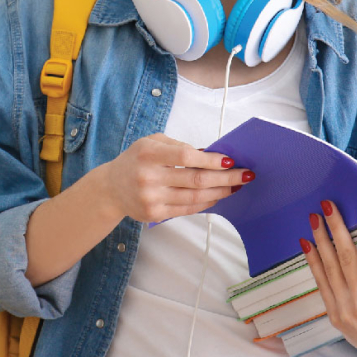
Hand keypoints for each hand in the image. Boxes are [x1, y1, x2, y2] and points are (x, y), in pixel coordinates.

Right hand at [99, 134, 253, 223]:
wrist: (111, 188)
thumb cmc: (136, 160)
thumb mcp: (151, 142)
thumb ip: (179, 146)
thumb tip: (211, 155)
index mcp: (149, 154)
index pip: (186, 157)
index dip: (211, 160)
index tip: (230, 160)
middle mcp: (148, 177)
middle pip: (196, 180)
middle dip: (225, 178)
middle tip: (245, 175)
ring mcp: (151, 198)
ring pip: (195, 197)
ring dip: (220, 192)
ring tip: (235, 186)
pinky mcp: (154, 214)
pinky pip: (187, 209)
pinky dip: (206, 203)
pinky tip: (217, 196)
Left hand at [299, 200, 356, 356]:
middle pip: (347, 259)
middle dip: (337, 229)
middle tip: (328, 205)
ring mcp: (344, 309)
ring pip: (330, 268)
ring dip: (321, 240)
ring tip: (315, 218)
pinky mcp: (333, 313)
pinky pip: (321, 282)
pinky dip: (312, 261)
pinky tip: (306, 243)